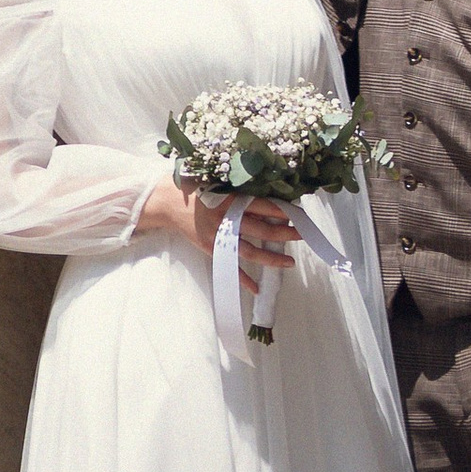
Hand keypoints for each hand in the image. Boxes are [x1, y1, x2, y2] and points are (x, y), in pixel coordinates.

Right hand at [146, 181, 300, 283]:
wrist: (168, 201)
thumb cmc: (197, 187)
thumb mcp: (220, 183)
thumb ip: (241, 191)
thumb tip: (269, 197)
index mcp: (232, 199)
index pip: (264, 206)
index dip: (283, 211)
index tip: (300, 214)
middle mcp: (228, 218)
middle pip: (262, 229)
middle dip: (285, 233)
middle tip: (302, 235)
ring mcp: (219, 236)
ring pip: (250, 251)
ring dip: (271, 258)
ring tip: (289, 263)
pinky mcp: (210, 249)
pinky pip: (230, 267)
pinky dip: (244, 279)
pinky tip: (257, 288)